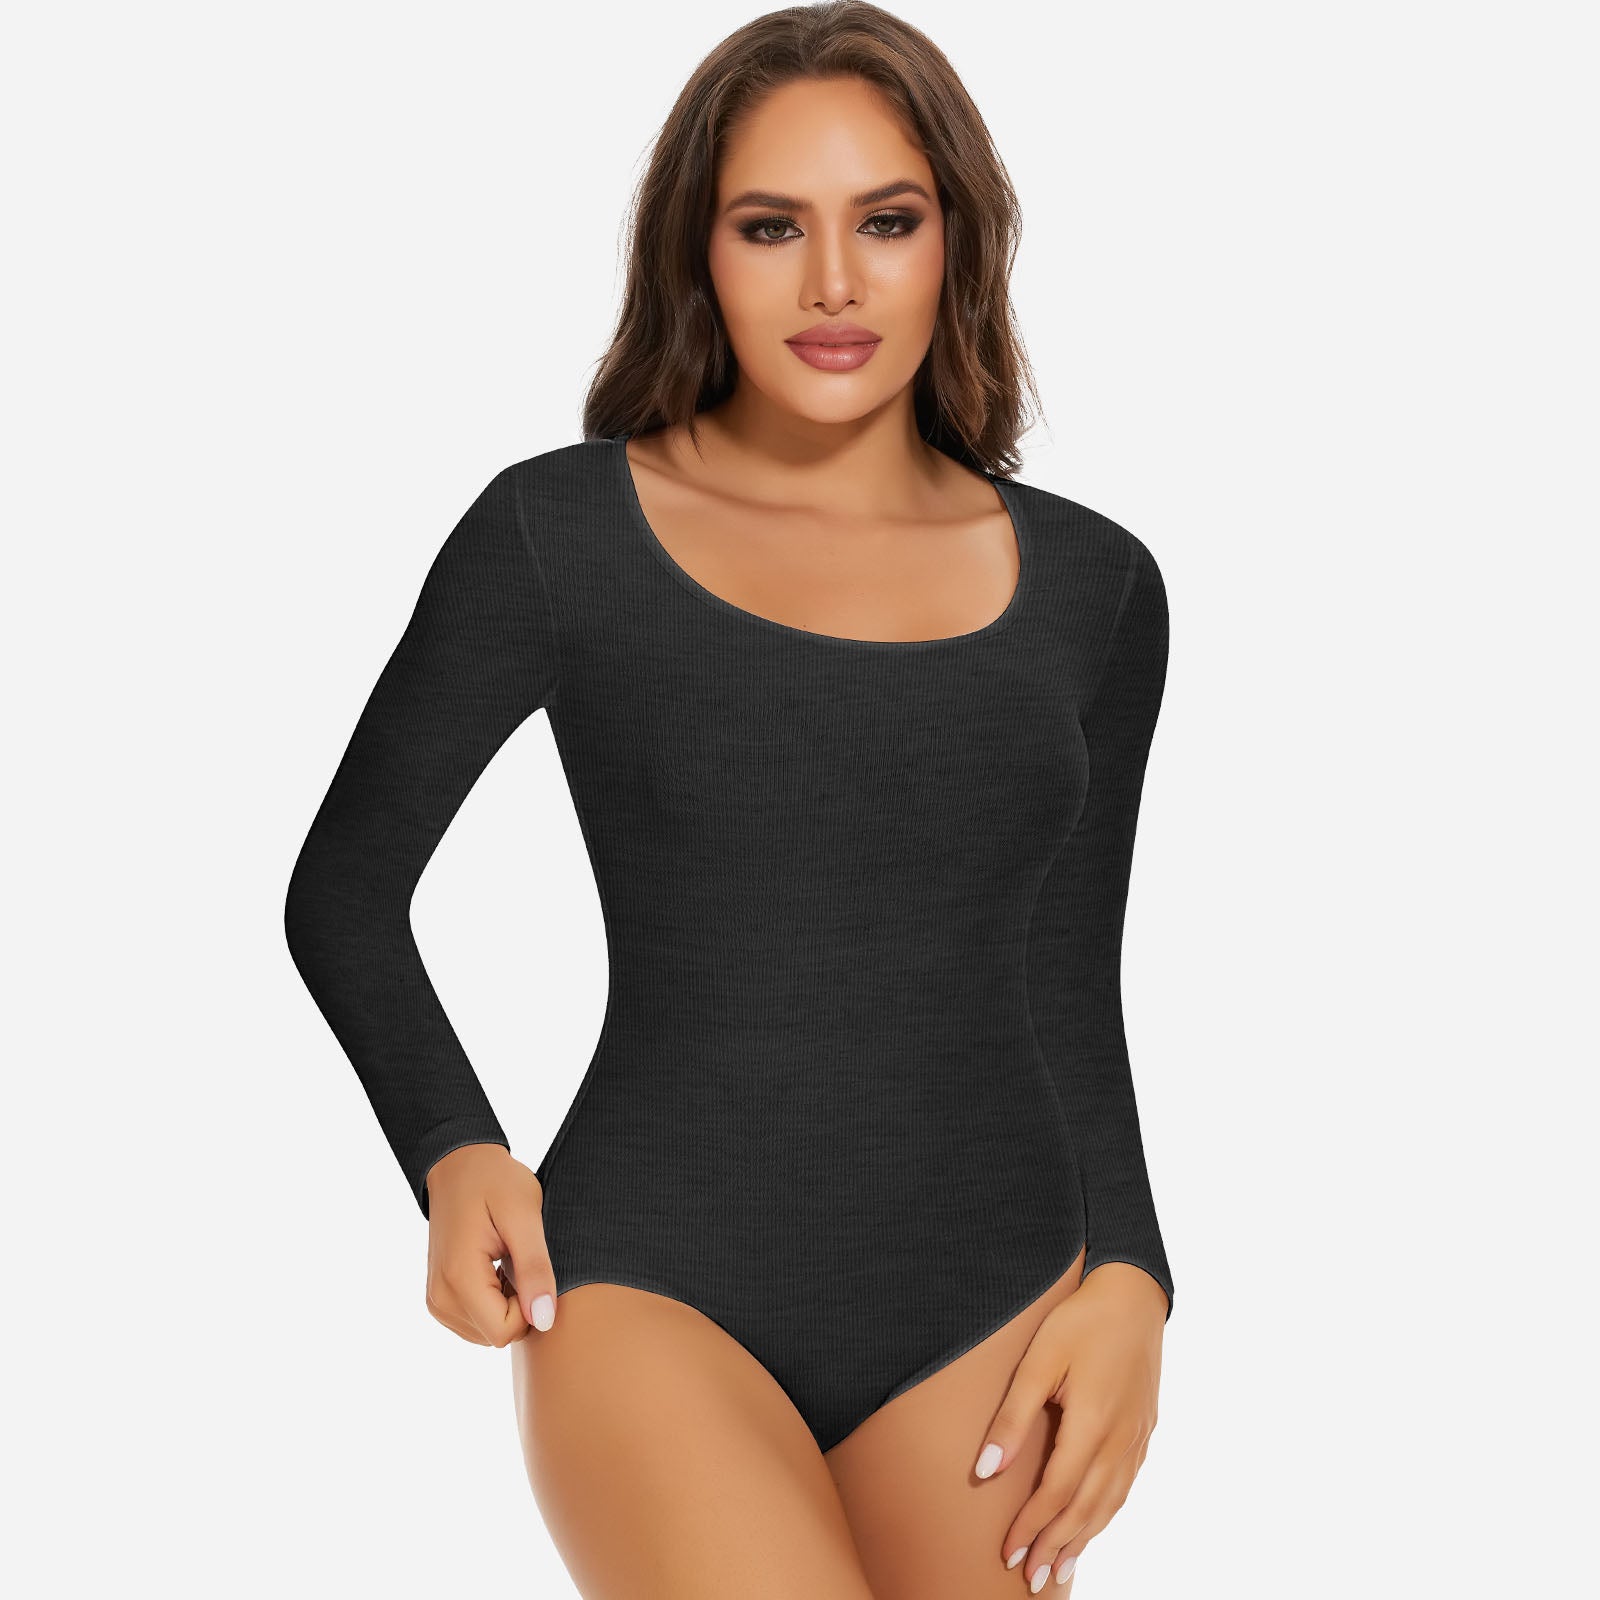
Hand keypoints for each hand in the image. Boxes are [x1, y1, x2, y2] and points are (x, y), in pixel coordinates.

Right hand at [422, 1144, 558, 1346]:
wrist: (460, 1165)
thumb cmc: (495, 1183)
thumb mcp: (524, 1216)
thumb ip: (535, 1268)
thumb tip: (545, 1320)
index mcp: (459, 1278)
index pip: (504, 1332)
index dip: (529, 1308)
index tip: (531, 1268)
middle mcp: (440, 1298)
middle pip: (496, 1336)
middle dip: (519, 1307)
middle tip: (520, 1260)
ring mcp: (436, 1300)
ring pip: (487, 1333)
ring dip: (507, 1304)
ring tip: (508, 1261)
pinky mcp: (439, 1299)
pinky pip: (476, 1322)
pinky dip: (493, 1302)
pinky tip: (497, 1269)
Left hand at [972, 1263, 1165, 1590]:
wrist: (1133, 1295)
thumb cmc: (1080, 1321)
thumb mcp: (1039, 1361)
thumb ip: (1013, 1416)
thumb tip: (987, 1469)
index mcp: (1093, 1424)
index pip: (1057, 1492)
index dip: (1032, 1526)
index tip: (1008, 1553)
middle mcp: (1120, 1440)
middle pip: (1086, 1509)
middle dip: (1056, 1546)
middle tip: (1032, 1578)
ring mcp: (1136, 1438)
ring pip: (1109, 1504)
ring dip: (1083, 1539)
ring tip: (1060, 1568)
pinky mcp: (1143, 1431)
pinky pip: (1124, 1486)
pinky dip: (1105, 1514)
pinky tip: (1092, 1523)